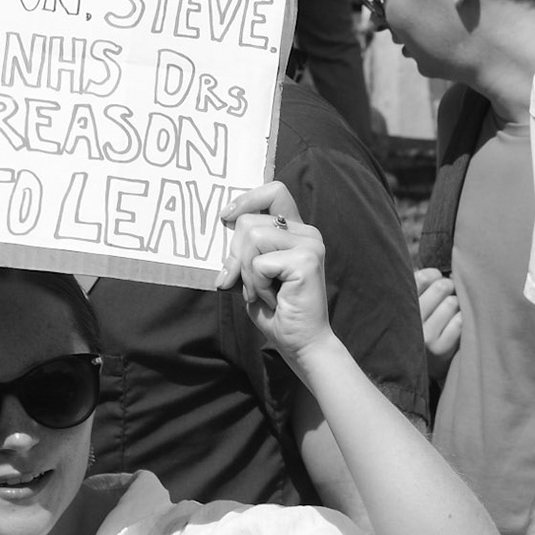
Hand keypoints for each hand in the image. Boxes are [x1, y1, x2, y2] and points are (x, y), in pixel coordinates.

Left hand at [219, 183, 332, 363]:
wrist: (301, 343)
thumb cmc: (277, 311)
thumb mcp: (251, 275)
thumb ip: (242, 250)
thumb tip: (224, 223)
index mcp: (296, 232)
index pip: (274, 191)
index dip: (247, 198)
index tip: (226, 217)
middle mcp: (307, 233)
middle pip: (249, 220)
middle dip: (236, 255)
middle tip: (248, 285)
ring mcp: (310, 244)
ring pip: (252, 236)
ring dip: (247, 273)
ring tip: (263, 292)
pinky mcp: (306, 260)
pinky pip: (258, 262)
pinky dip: (256, 285)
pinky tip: (273, 299)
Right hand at [415, 267, 462, 375]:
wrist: (419, 367)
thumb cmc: (417, 326)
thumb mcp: (410, 305)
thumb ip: (417, 285)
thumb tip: (438, 268)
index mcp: (398, 306)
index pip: (422, 277)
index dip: (435, 274)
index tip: (436, 278)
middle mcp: (408, 321)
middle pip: (441, 287)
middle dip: (449, 287)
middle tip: (447, 294)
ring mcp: (424, 337)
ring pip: (452, 303)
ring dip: (456, 305)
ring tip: (449, 312)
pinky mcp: (439, 349)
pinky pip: (460, 321)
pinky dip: (462, 319)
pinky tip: (456, 324)